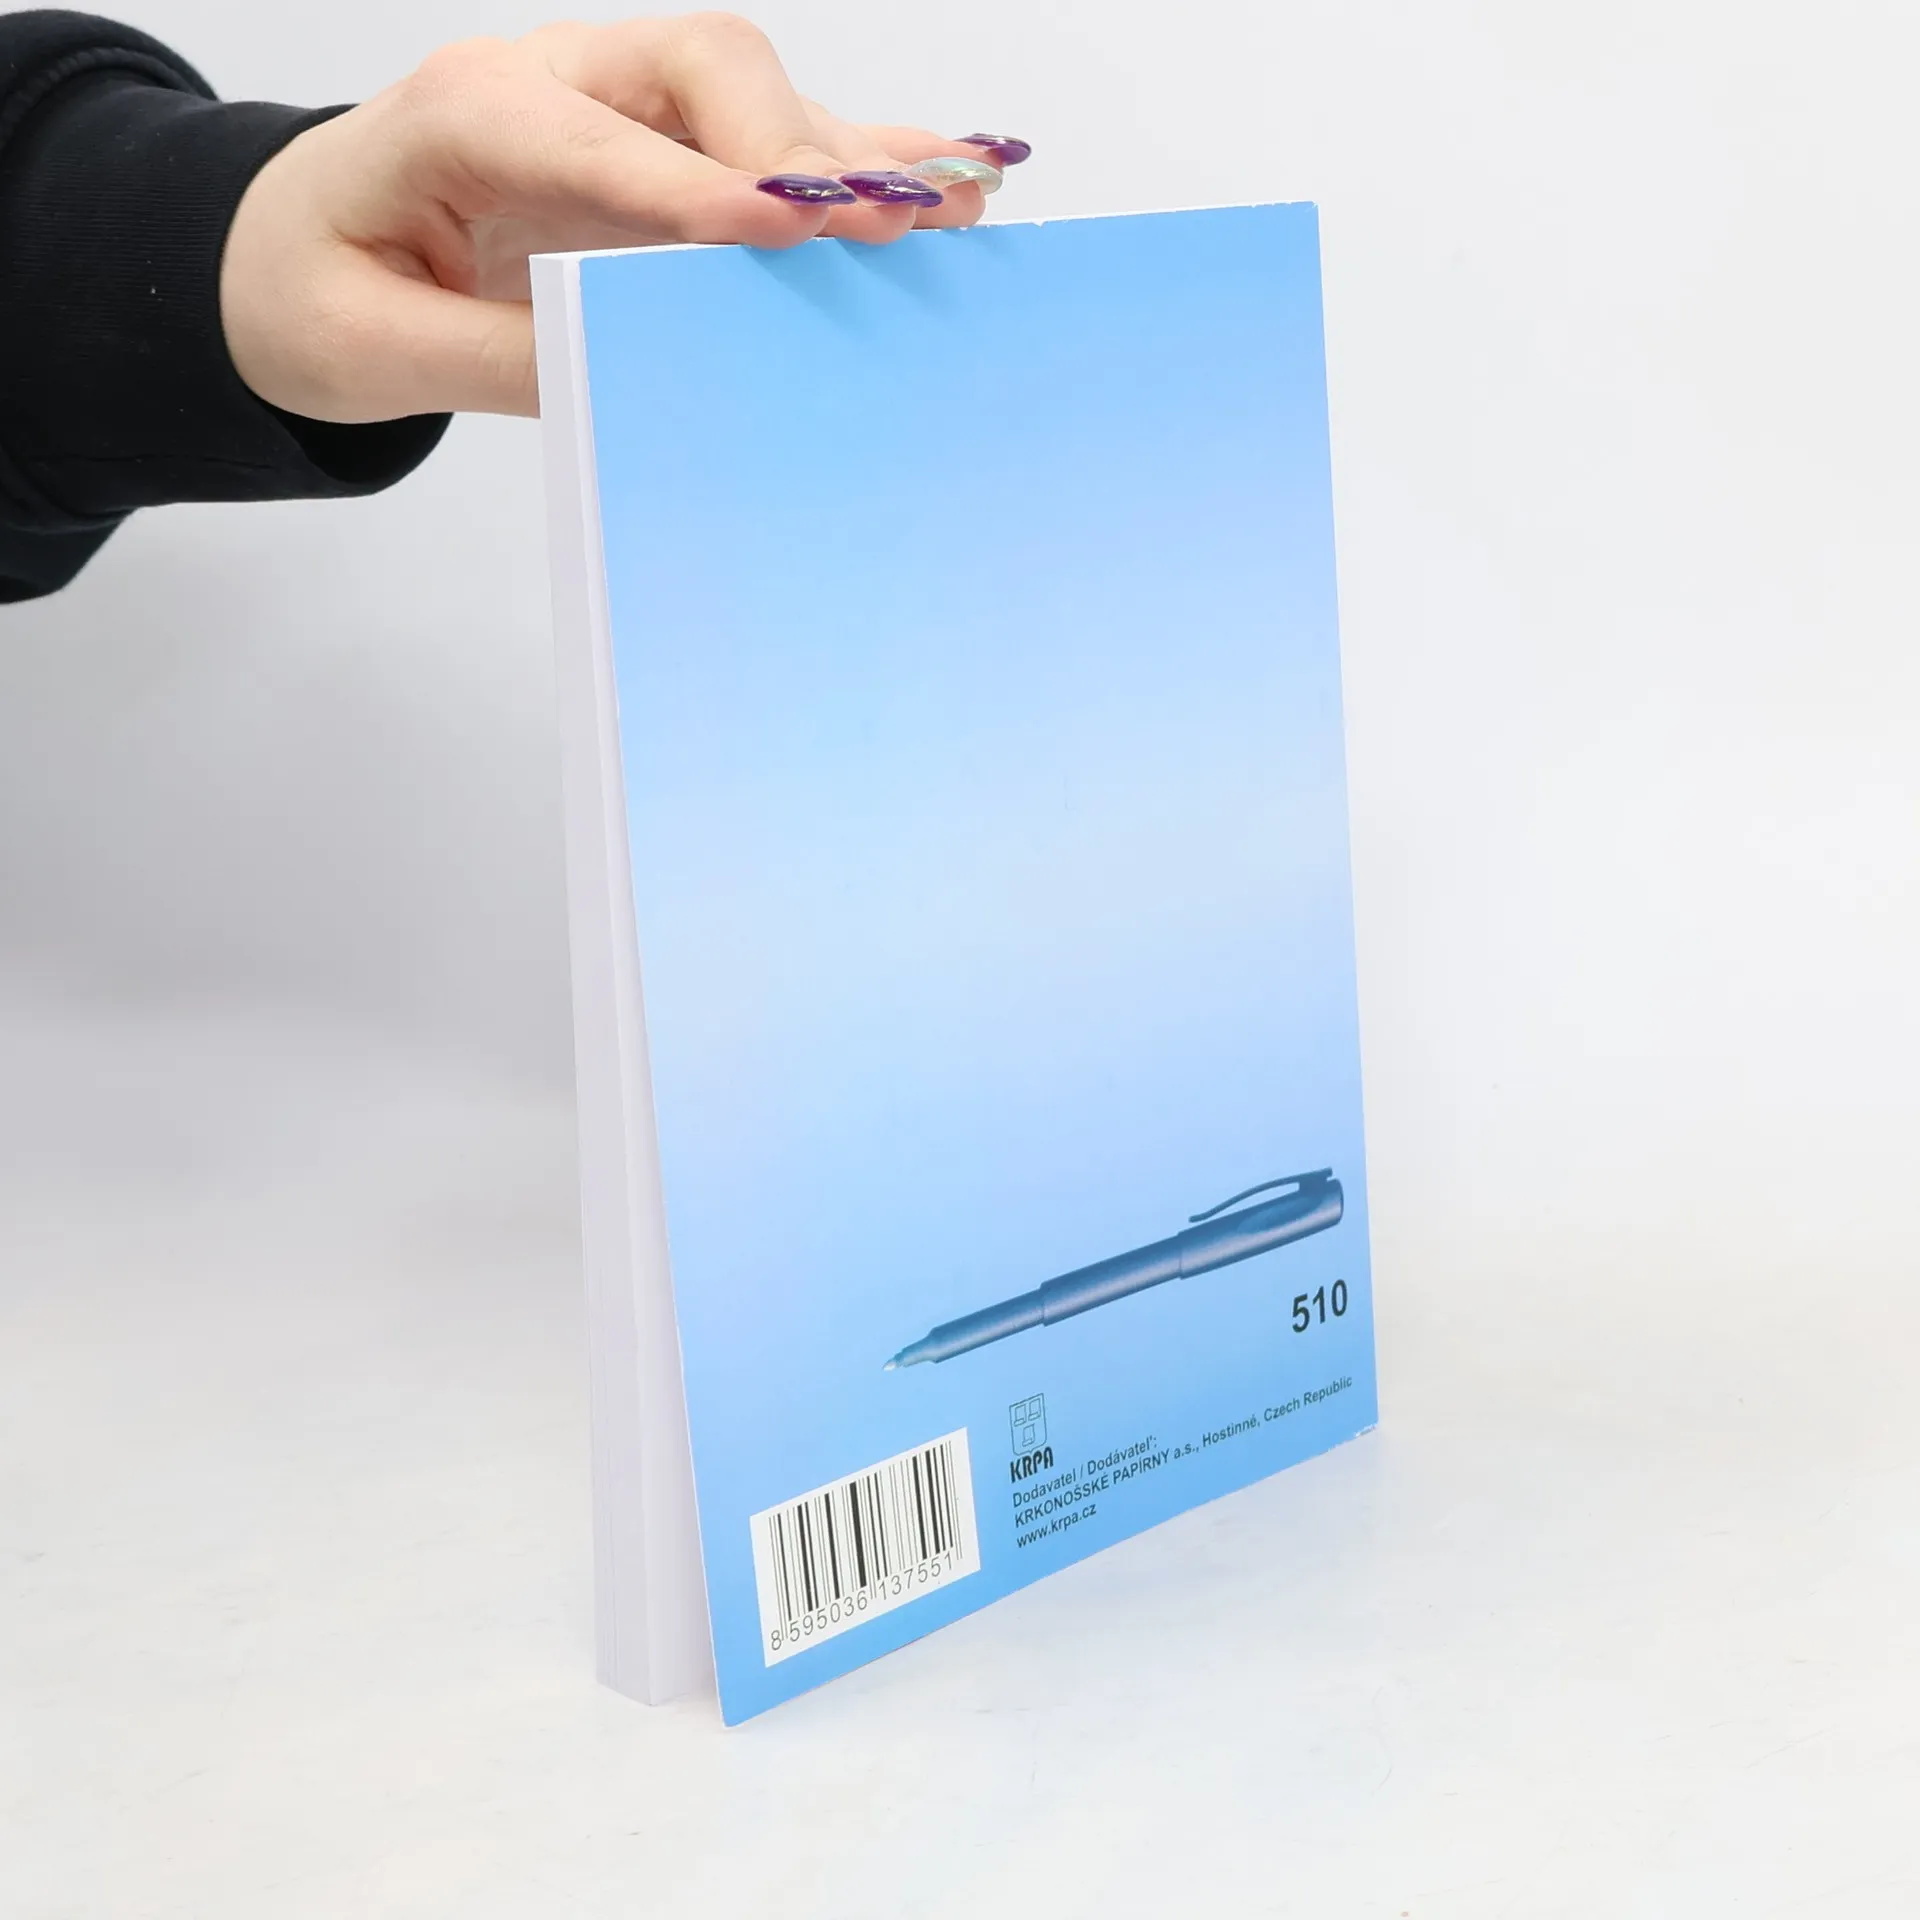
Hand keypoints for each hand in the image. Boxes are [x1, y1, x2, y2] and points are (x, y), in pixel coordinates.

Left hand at [220, 14, 1028, 422]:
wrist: (295, 251)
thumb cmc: (319, 284)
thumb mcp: (369, 345)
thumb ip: (492, 354)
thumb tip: (621, 365)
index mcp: (462, 113)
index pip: (595, 135)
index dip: (696, 184)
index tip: (780, 228)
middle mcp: (557, 87)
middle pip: (703, 72)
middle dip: (792, 149)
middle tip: (871, 227)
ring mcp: (620, 114)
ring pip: (756, 100)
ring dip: (850, 158)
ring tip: (951, 207)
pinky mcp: (664, 160)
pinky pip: (771, 146)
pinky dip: (859, 163)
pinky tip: (949, 181)